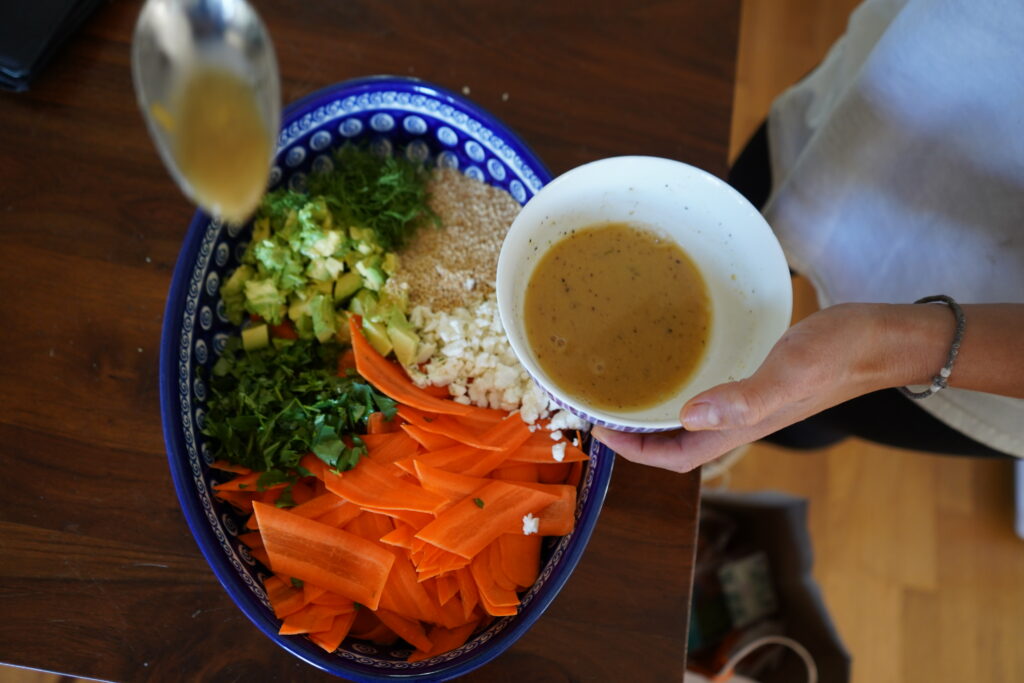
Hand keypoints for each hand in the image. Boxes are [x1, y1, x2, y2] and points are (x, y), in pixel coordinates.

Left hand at [591, 303, 934, 471]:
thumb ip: (746, 398)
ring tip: (621, 387)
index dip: (632, 451)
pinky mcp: (756, 380)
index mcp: (741, 428)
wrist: (884, 338)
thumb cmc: (841, 353)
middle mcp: (739, 421)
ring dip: (653, 411)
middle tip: (598, 406)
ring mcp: (748, 402)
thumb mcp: (791, 372)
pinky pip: (707, 392)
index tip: (597, 430)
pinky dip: (680, 385)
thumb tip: (691, 415)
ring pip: (688, 420)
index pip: (672, 456)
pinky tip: (671, 360)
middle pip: (673, 442)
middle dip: (633, 434)